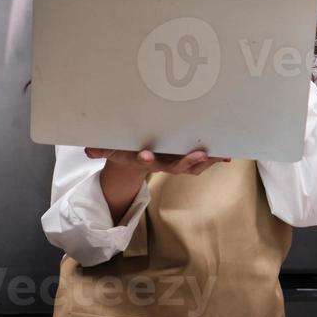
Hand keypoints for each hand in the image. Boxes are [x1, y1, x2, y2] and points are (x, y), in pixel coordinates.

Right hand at [84, 147, 225, 175]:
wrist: (138, 159)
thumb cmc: (128, 150)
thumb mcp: (114, 150)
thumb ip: (102, 149)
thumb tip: (87, 150)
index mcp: (146, 160)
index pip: (147, 161)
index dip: (147, 159)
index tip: (145, 155)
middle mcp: (164, 164)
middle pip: (176, 166)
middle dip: (187, 161)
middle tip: (199, 154)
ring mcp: (178, 163)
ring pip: (194, 166)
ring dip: (208, 161)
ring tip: (221, 155)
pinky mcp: (188, 160)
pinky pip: (203, 162)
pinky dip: (216, 159)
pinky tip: (229, 155)